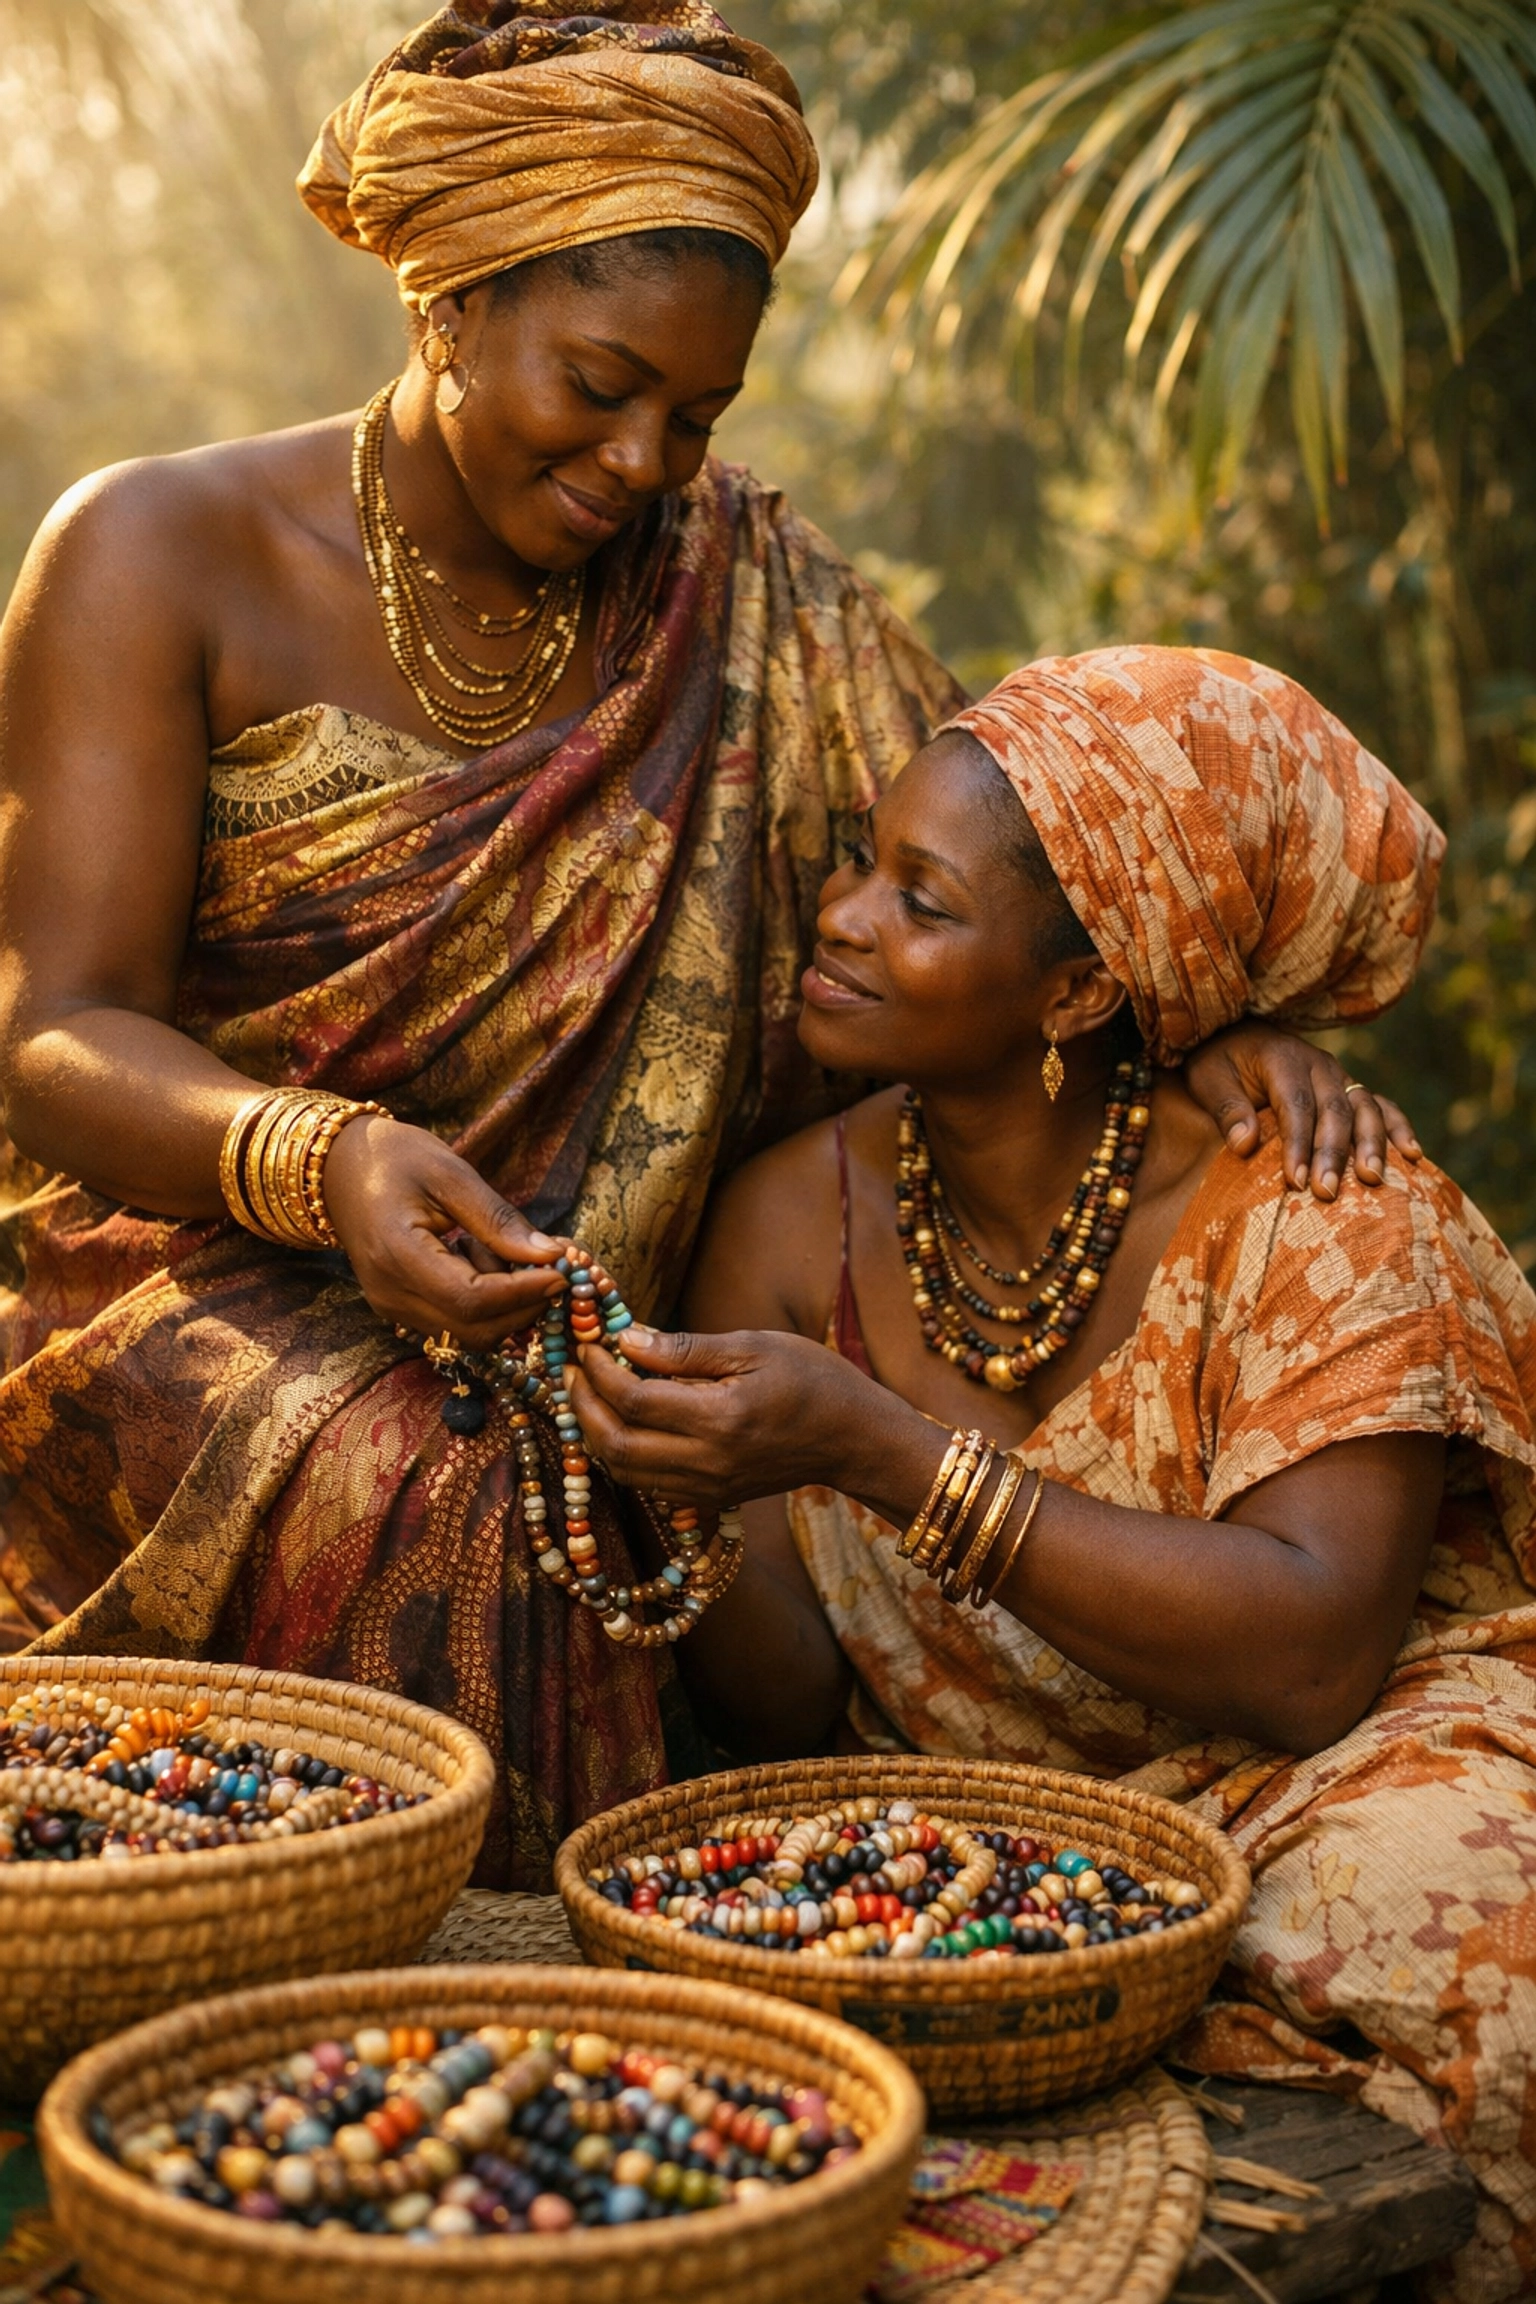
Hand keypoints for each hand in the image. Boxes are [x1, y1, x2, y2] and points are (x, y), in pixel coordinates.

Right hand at [322, 1112, 565, 1346]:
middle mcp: (390, 1294)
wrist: (336, 1167)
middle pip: (474, 1328)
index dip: (524, 1292)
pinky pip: (453, 1323)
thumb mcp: (450, 1173)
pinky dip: (484, 1303)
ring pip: (468, 1333)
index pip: (472, 1298)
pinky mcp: (397, 1309)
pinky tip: (481, 1259)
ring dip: (504, 1304)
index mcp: (397, 1255)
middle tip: (549, 1263)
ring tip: (501, 1248)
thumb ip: (498, 1219)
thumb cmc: (393, 1157)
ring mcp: (390, 1308)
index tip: (563, 1271)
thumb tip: (550, 1255)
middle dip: (523, 1304)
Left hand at [567, 1324, 891, 1507]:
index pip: (633, 1400)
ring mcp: (706, 1488)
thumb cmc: (812, 1379)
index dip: (599, 1371)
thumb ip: (686, 1349)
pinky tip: (618, 1421)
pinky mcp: (708, 1499)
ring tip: (586, 1392)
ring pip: (623, 1471)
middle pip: (615, 1444)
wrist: (854, 1438)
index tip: (589, 1342)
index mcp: (719, 1420)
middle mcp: (707, 1462)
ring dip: (594, 1432)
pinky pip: (645, 1483)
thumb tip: (627, 1339)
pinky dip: (620, 1454)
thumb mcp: (754, 1346)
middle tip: (573, 1369)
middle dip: (583, 1405)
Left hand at [1185, 1022, 1420, 1198]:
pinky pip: (1381, 1105)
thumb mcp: (1208, 1079)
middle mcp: (1319, 1064)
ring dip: (1372, 1144)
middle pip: (1335, 1110)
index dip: (1298, 1144)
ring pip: (1365, 1108)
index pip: (1296, 1105)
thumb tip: (1245, 1144)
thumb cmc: (1219, 1062)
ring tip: (1374, 1179)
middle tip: (1327, 1193)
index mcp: (1283, 1059)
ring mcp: (1339, 1075)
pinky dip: (1398, 1127)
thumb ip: (1226, 1109)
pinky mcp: (1349, 1087)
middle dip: (1334, 1153)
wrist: (1236, 1034)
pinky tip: (1412, 1156)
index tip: (1296, 1181)